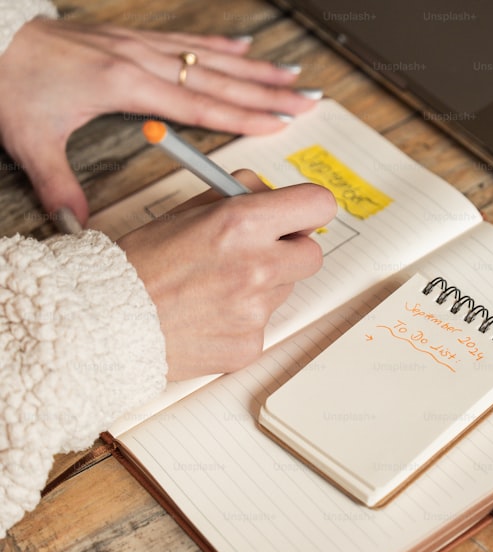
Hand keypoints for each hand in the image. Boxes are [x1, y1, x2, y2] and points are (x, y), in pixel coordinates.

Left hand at [0, 18, 319, 223]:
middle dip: (267, 91)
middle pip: (218, 80)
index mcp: (125, 86)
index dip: (244, 115)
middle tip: (306, 98)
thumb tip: (76, 226)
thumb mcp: (28, 138)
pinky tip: (244, 45)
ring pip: (210, 58)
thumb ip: (57, 184)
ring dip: (254, 67)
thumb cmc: (7, 81)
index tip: (281, 123)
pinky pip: (186, 40)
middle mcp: (139, 61)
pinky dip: (219, 45)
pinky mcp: (130, 38)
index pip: (199, 106)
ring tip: (290, 74)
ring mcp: (137, 46)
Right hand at [117, 171, 335, 380]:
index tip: (299, 216)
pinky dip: (243, 318)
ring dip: (264, 284)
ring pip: (285, 289)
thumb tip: (276, 197)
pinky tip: (209, 314)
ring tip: (215, 286)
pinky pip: (263, 323)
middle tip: (257, 251)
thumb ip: (239, 199)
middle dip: (290, 250)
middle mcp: (257, 266)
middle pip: (312, 253)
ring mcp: (256, 310)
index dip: (309, 210)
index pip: (318, 205)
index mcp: (242, 223)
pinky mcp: (250, 344)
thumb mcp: (187, 211)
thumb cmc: (142, 263)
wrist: (107, 321)